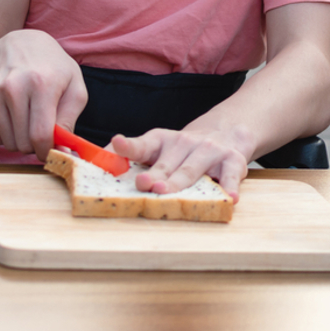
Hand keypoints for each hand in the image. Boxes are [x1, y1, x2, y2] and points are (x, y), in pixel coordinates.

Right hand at [0, 29, 87, 160]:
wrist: (21, 44)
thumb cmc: (53, 69)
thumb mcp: (74, 89)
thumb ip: (70, 122)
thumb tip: (64, 155)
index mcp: (42, 84)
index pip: (40, 135)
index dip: (47, 150)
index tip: (50, 149)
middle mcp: (14, 86)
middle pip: (23, 142)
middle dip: (34, 144)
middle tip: (39, 127)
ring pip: (6, 142)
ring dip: (18, 138)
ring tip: (26, 118)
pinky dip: (1, 134)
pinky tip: (10, 116)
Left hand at [111, 126, 254, 201]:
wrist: (227, 132)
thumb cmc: (183, 150)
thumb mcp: (158, 148)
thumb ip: (132, 156)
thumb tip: (97, 164)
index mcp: (162, 141)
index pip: (142, 144)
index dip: (128, 146)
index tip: (117, 143)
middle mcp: (184, 143)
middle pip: (166, 164)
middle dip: (155, 175)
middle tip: (143, 184)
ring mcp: (209, 151)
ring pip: (192, 170)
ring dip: (180, 181)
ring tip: (166, 192)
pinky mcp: (232, 161)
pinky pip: (231, 175)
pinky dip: (230, 186)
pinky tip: (229, 197)